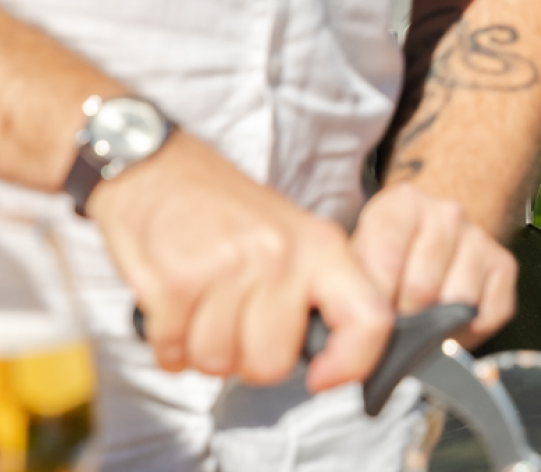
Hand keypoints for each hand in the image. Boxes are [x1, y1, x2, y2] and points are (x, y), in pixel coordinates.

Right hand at [89, 131, 392, 391]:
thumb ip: (315, 290)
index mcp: (322, 246)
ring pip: (219, 362)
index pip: (369, 317)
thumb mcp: (293, 234)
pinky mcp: (178, 282)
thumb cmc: (229, 212)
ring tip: (202, 305)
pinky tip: (173, 308)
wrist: (161, 171)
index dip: (353, 363)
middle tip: (234, 319)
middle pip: (273, 363)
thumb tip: (328, 359)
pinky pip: (174, 353)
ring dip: (202, 348)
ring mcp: (230, 268)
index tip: (323, 377)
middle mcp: (282, 257)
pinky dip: (168, 344)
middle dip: (246, 357)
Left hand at [350, 182, 517, 346]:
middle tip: (392, 328)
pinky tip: (448, 322)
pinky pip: (489, 315)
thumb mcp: (355, 259)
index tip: (365, 323)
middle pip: (422, 289)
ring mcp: (479, 236)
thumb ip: (353, 287)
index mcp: (402, 204)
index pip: (386, 260)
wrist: (425, 238)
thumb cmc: (383, 258)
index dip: (373, 304)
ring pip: (458, 303)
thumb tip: (350, 340)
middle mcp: (447, 213)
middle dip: (403, 321)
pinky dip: (467, 332)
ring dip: (437, 326)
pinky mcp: (504, 264)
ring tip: (420, 324)